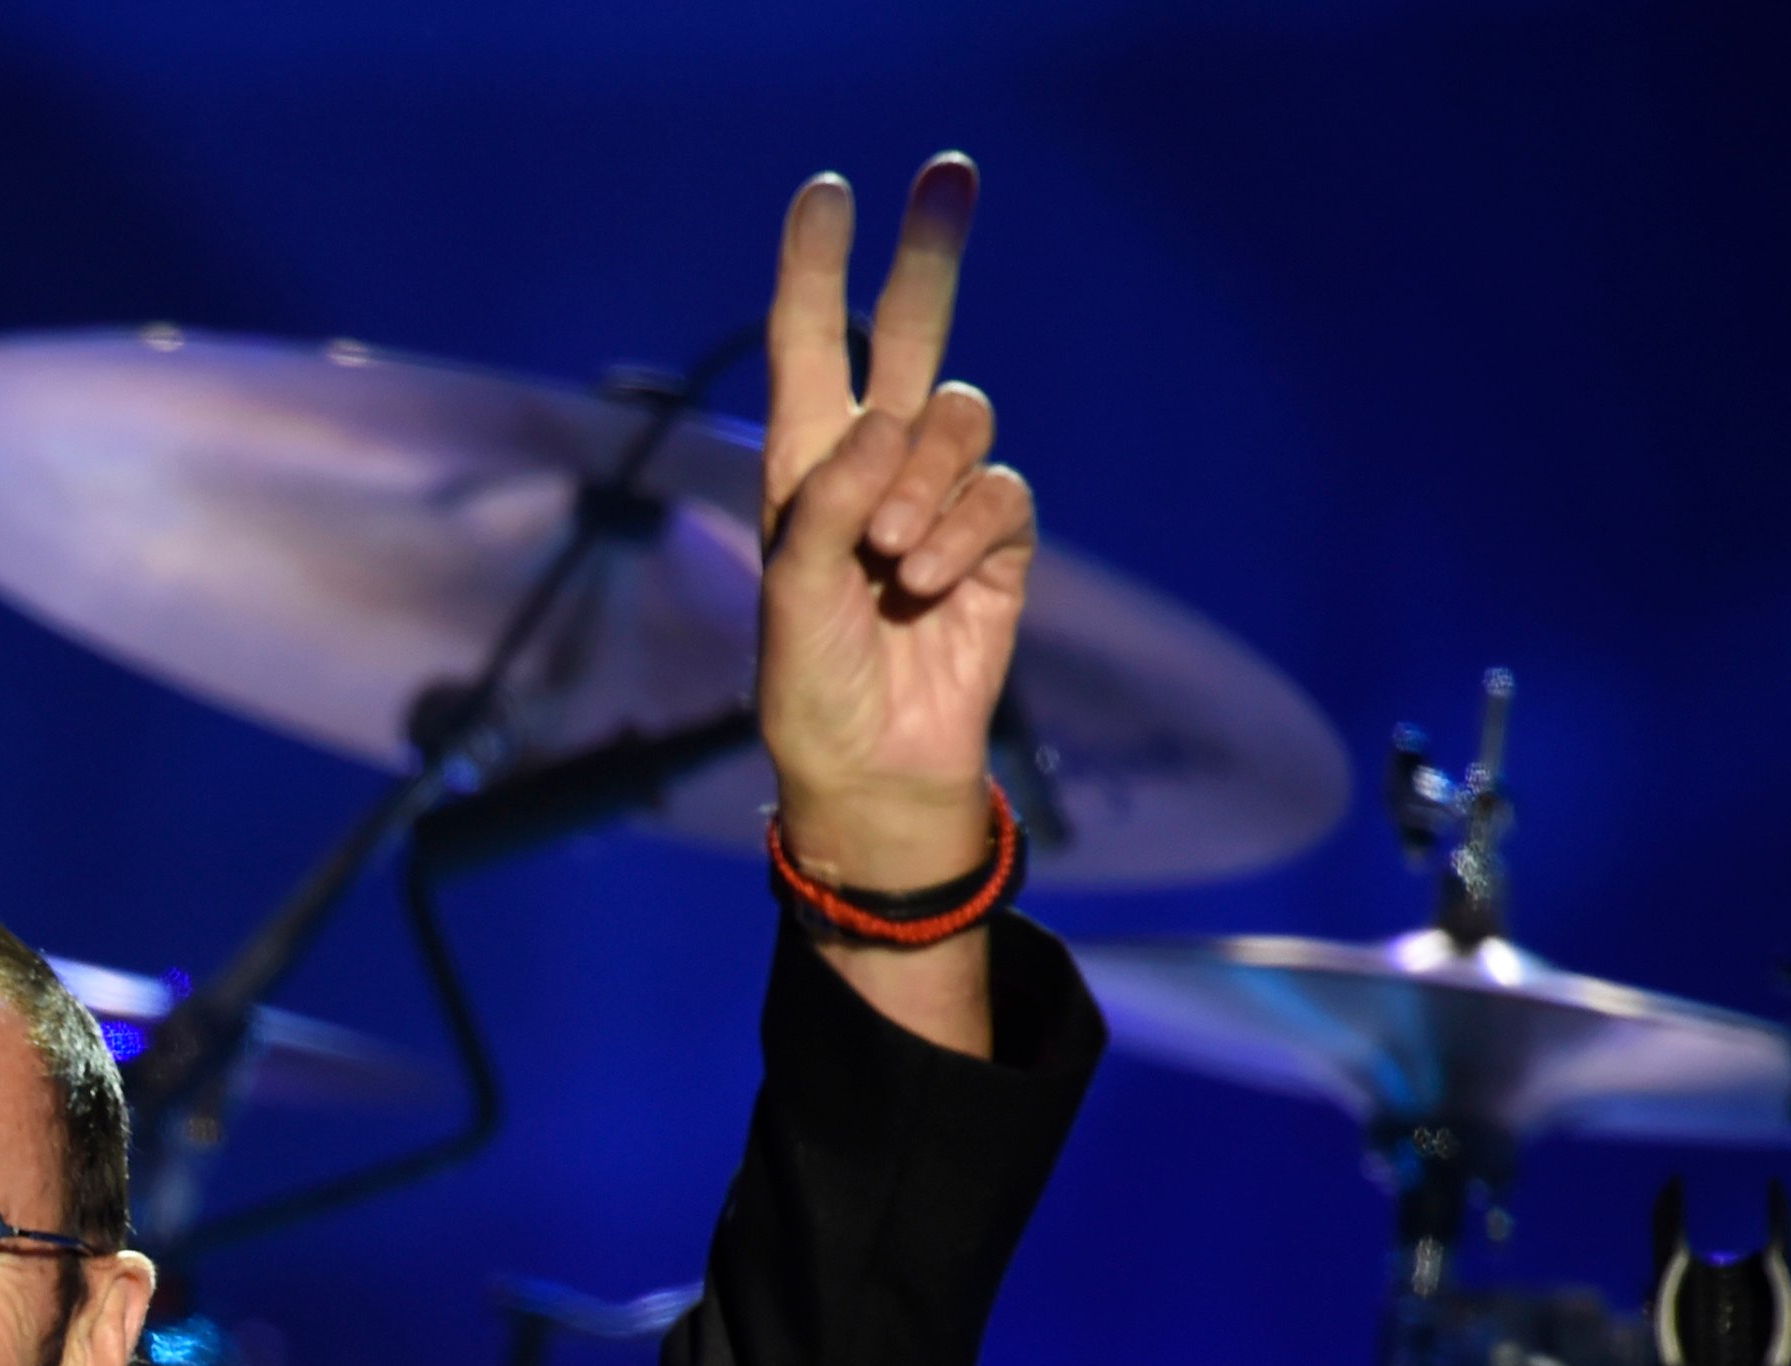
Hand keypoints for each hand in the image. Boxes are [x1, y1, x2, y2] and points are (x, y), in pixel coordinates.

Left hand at [756, 156, 1034, 893]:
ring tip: (890, 560)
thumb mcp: (792, 594)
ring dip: (924, 485)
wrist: (873, 768)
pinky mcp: (997, 544)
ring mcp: (940, 501)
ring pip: (961, 422)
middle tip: (948, 172)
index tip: (828, 192)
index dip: (817, 270)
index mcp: (804, 468)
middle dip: (927, 257)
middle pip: (913, 337)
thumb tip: (886, 424)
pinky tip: (927, 588)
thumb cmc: (809, 685)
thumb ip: (826, 505)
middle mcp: (874, 469)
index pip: (811, 348)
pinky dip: (962, 536)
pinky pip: (998, 494)